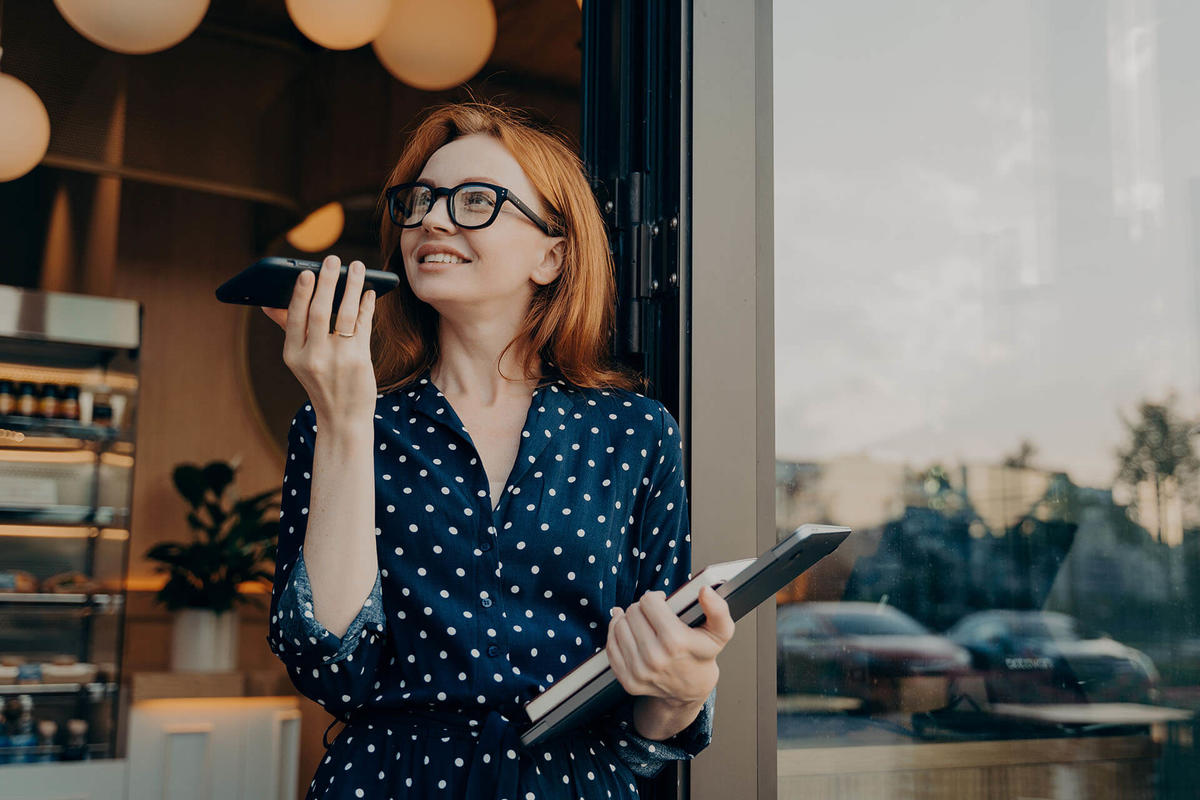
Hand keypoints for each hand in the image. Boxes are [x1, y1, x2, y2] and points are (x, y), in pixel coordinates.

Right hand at [264, 254, 377, 428]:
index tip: (305, 272)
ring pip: (344, 314)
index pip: (294, 317)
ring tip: (357, 267)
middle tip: (333, 260)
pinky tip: (369, 292)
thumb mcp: (299, 361)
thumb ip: (290, 330)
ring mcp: (337, 359)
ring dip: (351, 286)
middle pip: (319, 311)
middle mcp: (313, 357)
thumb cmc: (322, 383)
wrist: (343, 418)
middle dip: (327, 281)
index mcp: (293, 355)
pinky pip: (362, 325)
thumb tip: (269, 303)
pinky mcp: (359, 360)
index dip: (299, 293)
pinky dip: (366, 306)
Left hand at [606, 585, 734, 706]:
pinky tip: (629, 633)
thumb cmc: (703, 656)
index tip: (662, 602)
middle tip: (653, 615)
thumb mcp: (720, 632)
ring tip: (641, 623)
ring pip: (619, 626)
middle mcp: (654, 658)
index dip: (656, 597)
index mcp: (675, 641)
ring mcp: (639, 671)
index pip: (648, 602)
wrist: (691, 690)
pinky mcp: (628, 680)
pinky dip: (617, 635)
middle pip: (632, 612)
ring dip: (628, 620)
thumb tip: (705, 591)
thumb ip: (718, 609)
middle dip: (642, 608)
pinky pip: (611, 646)